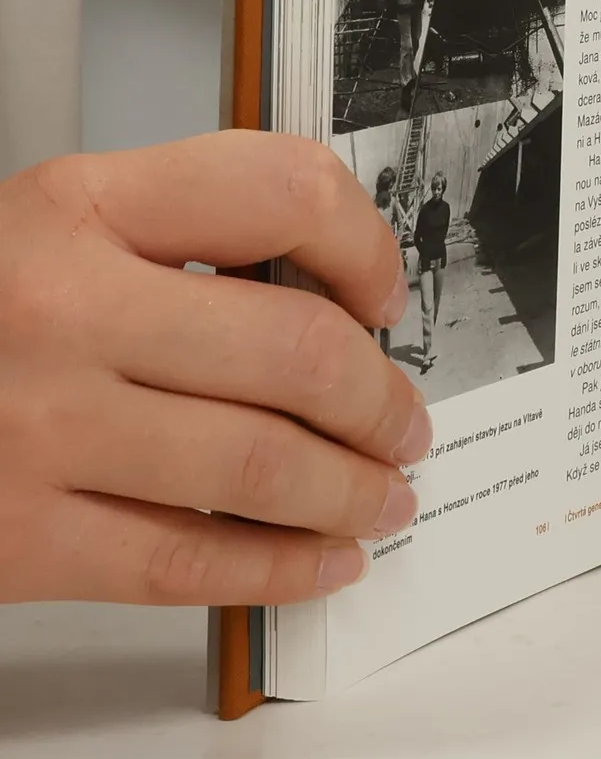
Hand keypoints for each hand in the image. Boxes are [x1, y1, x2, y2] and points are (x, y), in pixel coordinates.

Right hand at [0, 131, 429, 605]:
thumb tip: (329, 286)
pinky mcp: (18, 538)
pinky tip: (323, 558)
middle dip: (380, 398)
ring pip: (259, 464)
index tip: (382, 291)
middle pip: (295, 349)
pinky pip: (186, 563)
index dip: (363, 244)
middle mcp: (63, 309)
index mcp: (78, 207)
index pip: (279, 191)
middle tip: (403, 418)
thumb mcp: (55, 224)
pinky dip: (279, 568)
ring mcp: (40, 429)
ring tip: (384, 489)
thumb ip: (177, 232)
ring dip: (352, 487)